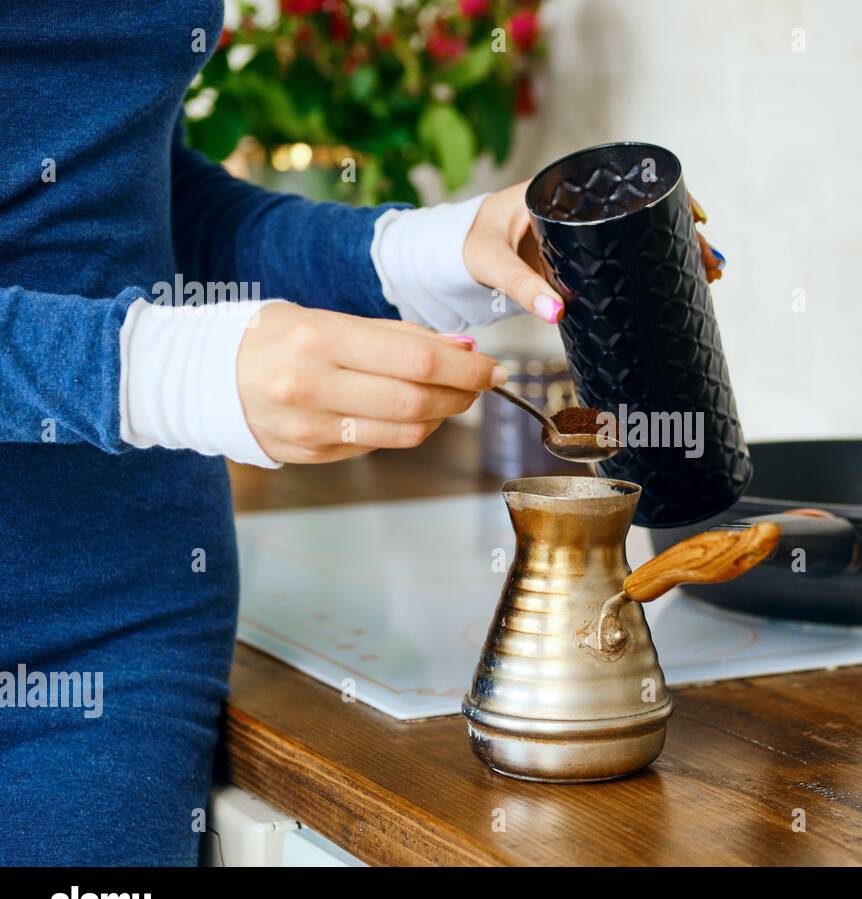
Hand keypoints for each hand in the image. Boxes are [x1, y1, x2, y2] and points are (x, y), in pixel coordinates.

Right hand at [237, 302, 502, 463]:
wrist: (206, 376)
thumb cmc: (276, 337)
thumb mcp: (329, 317)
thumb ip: (397, 334)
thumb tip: (463, 347)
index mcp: (317, 339)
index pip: (416, 358)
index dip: (466, 367)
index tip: (493, 366)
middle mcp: (311, 386)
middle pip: (417, 400)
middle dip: (463, 393)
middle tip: (482, 383)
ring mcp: (310, 427)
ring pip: (405, 432)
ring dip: (443, 415)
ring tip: (452, 396)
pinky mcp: (311, 454)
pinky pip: (380, 445)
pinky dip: (408, 429)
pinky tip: (411, 411)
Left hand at [462, 183, 725, 324]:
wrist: (458, 254)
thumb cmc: (471, 246)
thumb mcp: (492, 262)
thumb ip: (519, 285)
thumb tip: (556, 313)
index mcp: (564, 188)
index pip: (628, 184)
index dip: (669, 199)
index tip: (698, 218)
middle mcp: (583, 205)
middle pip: (647, 211)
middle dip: (686, 233)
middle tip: (713, 261)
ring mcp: (588, 231)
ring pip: (644, 235)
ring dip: (678, 252)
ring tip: (711, 274)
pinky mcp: (587, 255)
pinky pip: (629, 255)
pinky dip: (656, 266)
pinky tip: (685, 281)